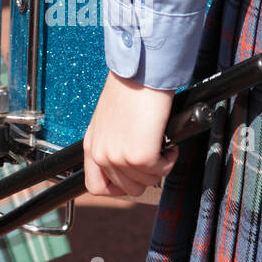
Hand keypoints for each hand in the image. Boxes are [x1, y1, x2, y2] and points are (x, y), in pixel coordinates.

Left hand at [84, 71, 177, 196]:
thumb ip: (112, 143)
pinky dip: (169, 159)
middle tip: (154, 157)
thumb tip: (130, 160)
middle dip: (145, 175)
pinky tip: (168, 144)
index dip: (116, 189)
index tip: (131, 179)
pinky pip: (160, 171)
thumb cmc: (129, 88)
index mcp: (92, 145)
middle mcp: (101, 154)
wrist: (140, 73)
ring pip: (146, 182)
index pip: (95, 186)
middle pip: (126, 188)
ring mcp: (119, 157)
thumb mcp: (109, 121)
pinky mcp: (140, 155)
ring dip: (159, 167)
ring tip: (161, 145)